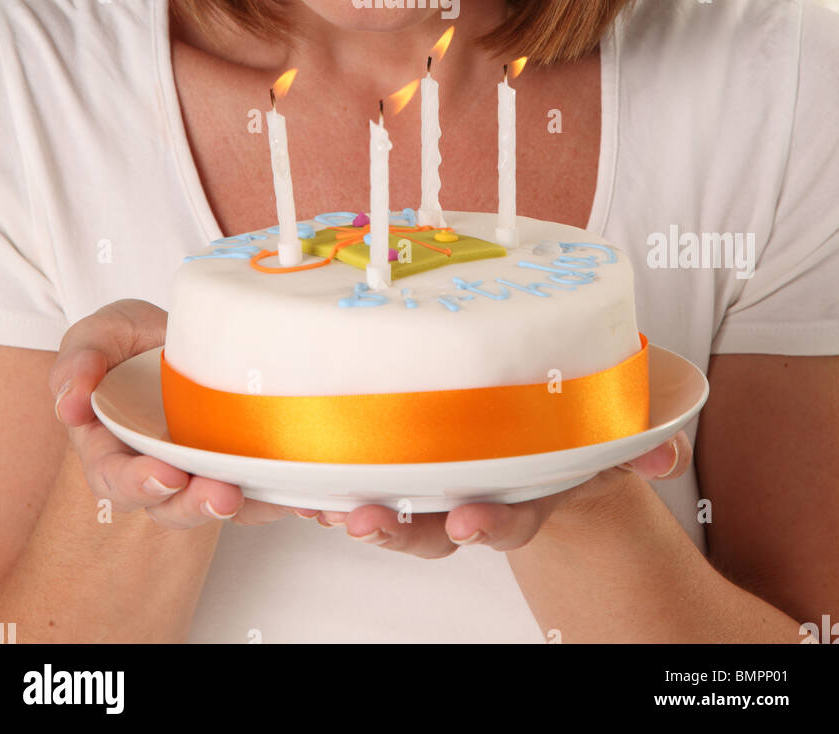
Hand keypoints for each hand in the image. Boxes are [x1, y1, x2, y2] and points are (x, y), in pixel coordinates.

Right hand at [49, 299, 290, 529]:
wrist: (181, 333)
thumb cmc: (128, 342)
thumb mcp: (99, 335)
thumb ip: (80, 361)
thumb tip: (69, 401)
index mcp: (113, 449)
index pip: (118, 478)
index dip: (138, 482)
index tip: (164, 475)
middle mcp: (157, 470)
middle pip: (172, 504)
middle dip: (197, 503)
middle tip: (223, 495)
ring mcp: (202, 470)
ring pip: (220, 502)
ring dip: (243, 503)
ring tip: (265, 491)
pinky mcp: (243, 464)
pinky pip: (264, 490)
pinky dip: (285, 496)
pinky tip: (307, 495)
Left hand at [301, 431, 691, 557]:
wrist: (537, 439)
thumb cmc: (565, 433)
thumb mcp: (603, 437)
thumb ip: (634, 446)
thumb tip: (667, 455)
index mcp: (521, 494)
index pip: (507, 520)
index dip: (488, 525)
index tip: (470, 521)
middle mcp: (473, 501)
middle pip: (432, 532)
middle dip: (398, 531)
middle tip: (365, 521)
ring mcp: (433, 490)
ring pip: (391, 515)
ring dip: (356, 513)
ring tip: (327, 507)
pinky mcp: (398, 469)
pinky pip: (360, 486)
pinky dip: (327, 489)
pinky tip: (297, 484)